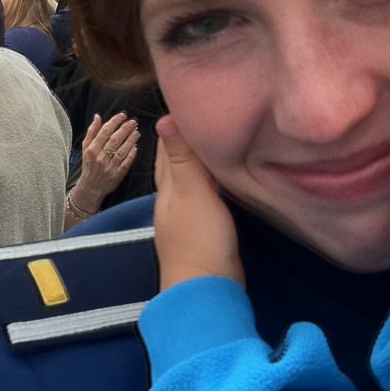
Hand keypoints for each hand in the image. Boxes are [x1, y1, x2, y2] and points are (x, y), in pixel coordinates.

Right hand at [71, 111, 138, 209]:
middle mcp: (100, 157)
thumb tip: (97, 116)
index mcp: (91, 149)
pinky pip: (126, 163)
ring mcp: (109, 167)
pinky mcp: (117, 175)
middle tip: (133, 121)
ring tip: (137, 132)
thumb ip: (92, 132)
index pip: (105, 132)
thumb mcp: (85, 148)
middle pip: (115, 140)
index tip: (123, 115)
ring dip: (131, 140)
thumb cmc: (89, 165)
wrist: (90, 187)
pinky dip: (131, 154)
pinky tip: (135, 147)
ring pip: (122, 151)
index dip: (115, 122)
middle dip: (125, 129)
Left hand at [153, 116, 242, 291]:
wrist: (207, 289)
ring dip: (201, 162)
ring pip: (192, 181)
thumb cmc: (199, 239)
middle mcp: (174, 199)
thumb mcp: (191, 193)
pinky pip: (208, 197)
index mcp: (168, 188)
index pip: (169, 148)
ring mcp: (189, 217)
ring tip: (218, 141)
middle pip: (178, 164)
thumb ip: (182, 158)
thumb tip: (164, 118)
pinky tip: (226, 180)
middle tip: (206, 116)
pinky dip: (213, 183)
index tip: (192, 101)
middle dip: (187, 141)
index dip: (178, 125)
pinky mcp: (205, 231)